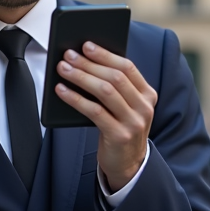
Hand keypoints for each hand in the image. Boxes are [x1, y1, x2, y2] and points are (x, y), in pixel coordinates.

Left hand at [55, 41, 156, 190]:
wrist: (128, 165)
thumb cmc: (120, 129)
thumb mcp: (125, 108)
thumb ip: (115, 89)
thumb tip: (85, 62)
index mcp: (148, 94)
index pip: (127, 67)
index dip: (106, 54)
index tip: (86, 45)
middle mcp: (144, 107)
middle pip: (115, 77)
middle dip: (89, 63)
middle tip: (68, 55)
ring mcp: (134, 122)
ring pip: (105, 91)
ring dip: (81, 77)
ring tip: (63, 69)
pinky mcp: (119, 135)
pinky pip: (94, 111)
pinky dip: (76, 98)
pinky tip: (61, 91)